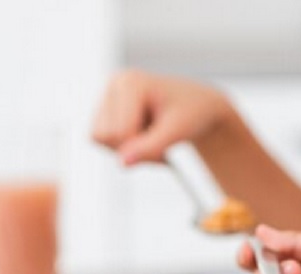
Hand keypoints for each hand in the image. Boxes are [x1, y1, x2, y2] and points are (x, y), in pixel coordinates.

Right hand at [91, 69, 233, 164]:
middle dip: (134, 148)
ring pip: (99, 138)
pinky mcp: (106, 108)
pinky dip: (125, 144)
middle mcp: (114, 85)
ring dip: (128, 147)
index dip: (143, 148)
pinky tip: (145, 134)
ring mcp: (108, 96)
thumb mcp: (178, 132)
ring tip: (154, 136)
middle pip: (105, 136)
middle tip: (162, 141)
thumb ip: (150, 148)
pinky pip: (102, 139)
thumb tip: (122, 164)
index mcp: (131, 83)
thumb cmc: (194, 113)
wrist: (200, 106)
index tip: (168, 142)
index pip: (120, 133)